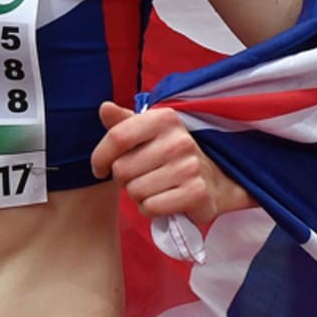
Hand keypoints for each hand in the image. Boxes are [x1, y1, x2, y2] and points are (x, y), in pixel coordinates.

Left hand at [92, 102, 251, 225]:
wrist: (216, 177)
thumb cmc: (171, 153)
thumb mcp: (147, 132)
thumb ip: (122, 122)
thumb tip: (104, 107)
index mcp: (163, 119)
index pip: (117, 137)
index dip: (100, 157)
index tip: (100, 168)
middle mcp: (179, 140)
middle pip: (122, 169)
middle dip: (123, 179)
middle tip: (139, 177)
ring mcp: (190, 167)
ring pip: (135, 191)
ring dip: (137, 195)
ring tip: (153, 188)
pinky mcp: (197, 193)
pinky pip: (151, 207)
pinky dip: (150, 209)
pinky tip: (162, 200)